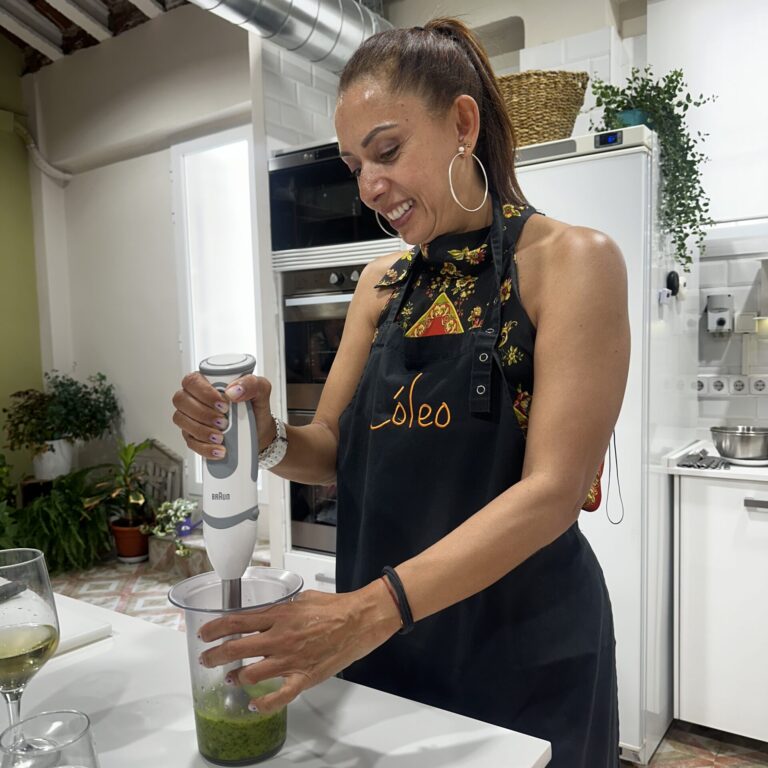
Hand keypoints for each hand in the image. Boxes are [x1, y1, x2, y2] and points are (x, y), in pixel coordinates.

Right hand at [172, 372, 274, 459]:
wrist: (259, 432)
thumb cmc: (255, 407)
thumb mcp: (262, 390)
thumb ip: (251, 383)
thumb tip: (233, 391)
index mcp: (208, 381)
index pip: (192, 381)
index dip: (204, 393)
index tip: (223, 404)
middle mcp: (195, 397)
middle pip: (181, 400)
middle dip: (202, 413)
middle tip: (223, 422)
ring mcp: (191, 417)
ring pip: (181, 420)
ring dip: (201, 430)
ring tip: (221, 436)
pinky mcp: (192, 435)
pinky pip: (189, 441)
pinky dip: (204, 447)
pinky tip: (218, 449)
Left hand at [197, 583, 400, 713]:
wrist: (359, 621)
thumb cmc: (335, 607)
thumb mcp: (303, 598)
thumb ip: (282, 608)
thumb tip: (269, 613)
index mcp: (279, 615)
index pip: (237, 621)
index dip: (215, 629)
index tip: (204, 634)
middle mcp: (279, 638)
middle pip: (236, 648)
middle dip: (215, 655)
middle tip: (207, 659)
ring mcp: (290, 660)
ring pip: (251, 674)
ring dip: (236, 677)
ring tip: (230, 678)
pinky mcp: (304, 678)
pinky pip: (279, 697)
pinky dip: (264, 704)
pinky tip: (254, 705)